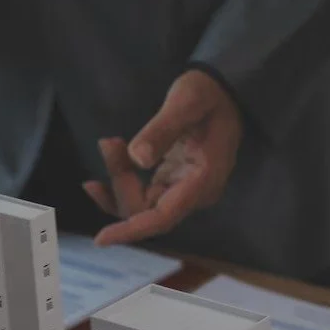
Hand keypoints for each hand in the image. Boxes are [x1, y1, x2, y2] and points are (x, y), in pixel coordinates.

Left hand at [83, 70, 242, 245]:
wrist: (226, 92)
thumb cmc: (209, 94)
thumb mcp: (186, 102)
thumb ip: (163, 129)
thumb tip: (137, 157)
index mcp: (203, 180)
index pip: (164, 217)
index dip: (132, 229)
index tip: (102, 237)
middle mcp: (196, 194)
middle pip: (148, 210)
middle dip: (121, 184)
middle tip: (108, 143)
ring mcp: (186, 190)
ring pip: (143, 204)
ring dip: (120, 180)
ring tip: (110, 144)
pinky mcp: (176, 183)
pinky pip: (145, 195)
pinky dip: (123, 184)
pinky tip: (105, 170)